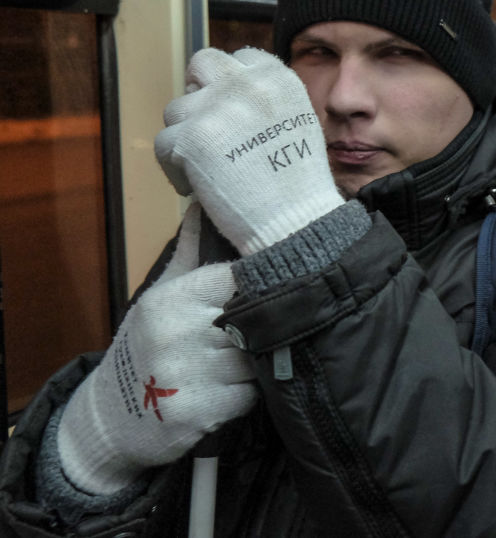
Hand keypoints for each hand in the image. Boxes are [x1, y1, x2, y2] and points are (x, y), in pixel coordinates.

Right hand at [57, 257, 255, 493]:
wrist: (111, 417)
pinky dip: (244, 396)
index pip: (238, 278)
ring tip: (228, 367)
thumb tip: (202, 204)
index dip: (255, 287)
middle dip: (253, 331)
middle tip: (241, 338)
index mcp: (171, 300)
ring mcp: (187, 375)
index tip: (258, 294)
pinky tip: (223, 393)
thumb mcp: (159, 297)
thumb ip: (189, 253)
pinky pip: (250, 395)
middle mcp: (177, 333)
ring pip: (255, 359)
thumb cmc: (143, 348)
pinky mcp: (199, 413)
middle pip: (252, 321)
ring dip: (251, 365)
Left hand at [154, 48, 343, 254]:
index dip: (232, 82)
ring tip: (204, 164)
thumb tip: (229, 94)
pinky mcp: (192, 139)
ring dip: (184, 135)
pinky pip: (163, 144)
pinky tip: (194, 184)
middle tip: (206, 124)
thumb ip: (266, 99)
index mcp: (277, 78)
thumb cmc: (299, 182)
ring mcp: (216, 109)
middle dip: (199, 89)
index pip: (242, 57)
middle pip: (202, 64)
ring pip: (176, 109)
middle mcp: (246, 84)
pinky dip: (174, 168)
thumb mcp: (298, 121)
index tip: (231, 108)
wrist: (296, 219)